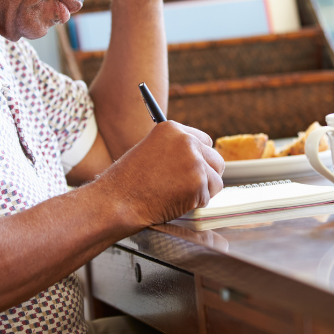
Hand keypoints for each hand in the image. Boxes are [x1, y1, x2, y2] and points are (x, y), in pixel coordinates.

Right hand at [97, 121, 224, 227]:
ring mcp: (194, 162)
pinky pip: (208, 197)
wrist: (117, 201)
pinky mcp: (198, 184)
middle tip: (187, 186)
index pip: (205, 141)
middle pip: (216, 159)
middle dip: (206, 175)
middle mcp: (186, 141)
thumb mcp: (150, 150)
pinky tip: (174, 202)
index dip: (200, 158)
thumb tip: (199, 157)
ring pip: (216, 179)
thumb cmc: (128, 181)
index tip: (191, 169)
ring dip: (202, 191)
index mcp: (172, 128)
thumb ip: (175, 149)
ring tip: (177, 194)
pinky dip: (195, 204)